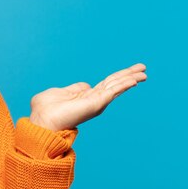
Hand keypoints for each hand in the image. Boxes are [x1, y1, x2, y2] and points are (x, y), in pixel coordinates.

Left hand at [29, 63, 146, 130]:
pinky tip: (134, 80)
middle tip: (144, 68)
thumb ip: (74, 88)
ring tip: (144, 73)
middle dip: (129, 75)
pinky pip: (113, 92)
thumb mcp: (60, 92)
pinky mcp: (96, 103)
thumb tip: (85, 85)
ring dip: (131, 79)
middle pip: (115, 83)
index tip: (130, 71)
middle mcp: (94, 99)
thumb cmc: (45, 109)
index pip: (106, 83)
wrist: (42, 120)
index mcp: (86, 95)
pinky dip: (124, 85)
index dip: (118, 76)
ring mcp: (96, 102)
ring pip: (117, 86)